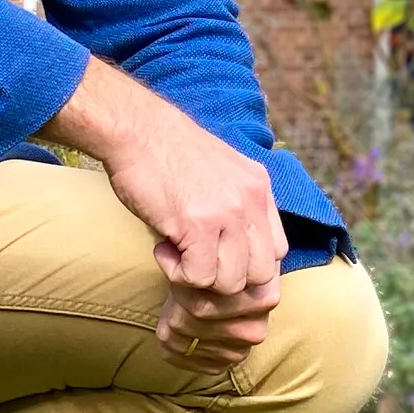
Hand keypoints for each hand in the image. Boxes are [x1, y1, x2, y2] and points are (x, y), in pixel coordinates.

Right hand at [44, 55, 284, 370]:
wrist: (136, 129)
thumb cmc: (167, 153)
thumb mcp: (221, 171)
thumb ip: (237, 204)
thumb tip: (239, 250)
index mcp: (259, 188)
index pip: (277, 252)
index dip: (246, 265)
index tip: (216, 257)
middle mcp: (251, 201)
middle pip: (260, 275)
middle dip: (226, 281)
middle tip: (194, 263)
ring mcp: (227, 213)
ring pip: (231, 283)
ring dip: (200, 279)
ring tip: (175, 253)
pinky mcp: (197, 224)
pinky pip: (199, 277)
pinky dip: (176, 274)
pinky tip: (162, 249)